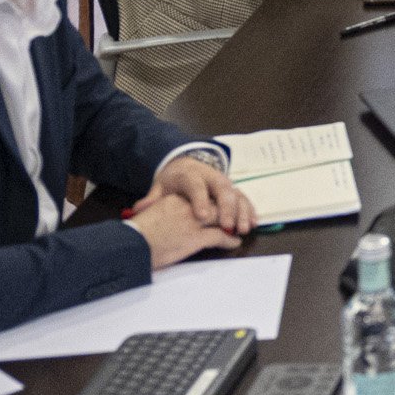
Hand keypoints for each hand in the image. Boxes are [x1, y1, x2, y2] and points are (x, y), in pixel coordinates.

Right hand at [126, 191, 244, 268]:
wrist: (131, 244)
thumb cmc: (138, 234)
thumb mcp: (151, 216)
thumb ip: (156, 209)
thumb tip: (150, 211)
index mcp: (175, 199)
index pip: (200, 197)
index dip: (212, 204)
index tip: (219, 209)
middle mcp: (186, 207)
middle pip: (214, 205)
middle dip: (228, 212)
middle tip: (237, 220)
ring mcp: (192, 221)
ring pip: (220, 218)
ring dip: (232, 224)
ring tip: (239, 230)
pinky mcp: (195, 237)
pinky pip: (219, 236)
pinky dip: (229, 240)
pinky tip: (234, 243)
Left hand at [140, 155, 257, 234]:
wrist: (187, 165)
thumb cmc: (174, 181)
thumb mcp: (161, 188)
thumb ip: (153, 199)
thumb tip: (140, 209)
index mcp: (190, 175)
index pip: (196, 187)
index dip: (200, 201)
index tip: (202, 217)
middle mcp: (210, 177)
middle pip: (222, 189)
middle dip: (226, 208)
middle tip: (227, 227)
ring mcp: (224, 183)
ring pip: (236, 194)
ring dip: (242, 212)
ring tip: (243, 229)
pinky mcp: (233, 189)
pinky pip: (244, 198)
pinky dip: (250, 211)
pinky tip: (253, 224)